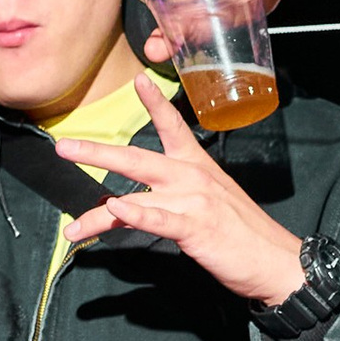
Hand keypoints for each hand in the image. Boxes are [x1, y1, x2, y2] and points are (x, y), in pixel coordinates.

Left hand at [65, 73, 311, 307]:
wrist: (274, 261)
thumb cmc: (243, 234)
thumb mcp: (209, 204)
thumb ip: (177, 196)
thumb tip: (143, 202)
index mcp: (197, 166)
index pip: (173, 125)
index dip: (154, 101)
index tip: (139, 79)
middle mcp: (191, 177)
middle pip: (136, 157)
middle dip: (96, 152)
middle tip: (64, 147)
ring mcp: (192, 201)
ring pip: (136, 194)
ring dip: (98, 210)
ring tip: (73, 224)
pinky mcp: (194, 228)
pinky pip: (158, 219)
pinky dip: (135, 214)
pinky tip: (113, 209)